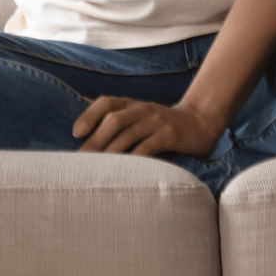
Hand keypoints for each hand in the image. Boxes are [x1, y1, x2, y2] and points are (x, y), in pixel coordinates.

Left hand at [73, 97, 224, 158]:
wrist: (200, 123)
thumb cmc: (161, 124)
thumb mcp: (139, 116)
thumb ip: (116, 117)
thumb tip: (83, 121)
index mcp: (132, 105)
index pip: (106, 103)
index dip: (89, 115)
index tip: (75, 133)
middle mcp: (142, 110)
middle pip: (113, 120)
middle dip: (95, 140)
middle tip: (80, 160)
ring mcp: (156, 122)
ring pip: (128, 135)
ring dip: (110, 153)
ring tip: (96, 170)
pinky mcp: (169, 136)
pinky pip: (148, 148)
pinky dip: (133, 160)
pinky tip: (124, 173)